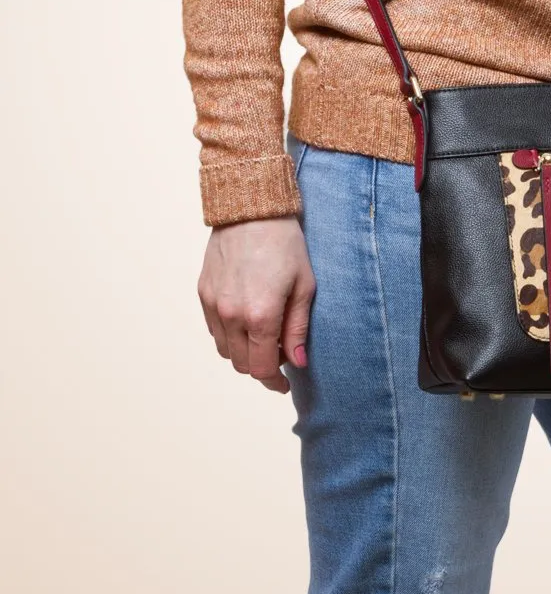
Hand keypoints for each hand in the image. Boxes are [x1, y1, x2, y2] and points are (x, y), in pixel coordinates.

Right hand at [198, 216, 314, 393]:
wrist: (251, 209)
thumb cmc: (285, 244)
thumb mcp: (304, 286)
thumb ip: (298, 328)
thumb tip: (297, 362)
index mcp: (260, 316)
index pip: (262, 368)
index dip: (274, 382)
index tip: (285, 384)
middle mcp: (231, 315)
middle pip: (242, 364)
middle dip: (262, 367)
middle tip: (280, 355)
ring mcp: (213, 305)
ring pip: (225, 350)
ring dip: (244, 352)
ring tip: (265, 335)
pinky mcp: (203, 293)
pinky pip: (214, 329)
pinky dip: (229, 335)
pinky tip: (246, 320)